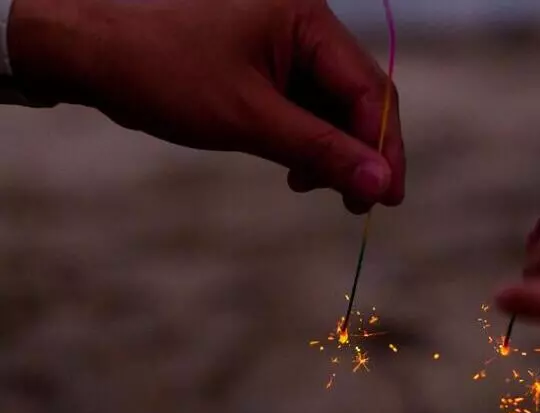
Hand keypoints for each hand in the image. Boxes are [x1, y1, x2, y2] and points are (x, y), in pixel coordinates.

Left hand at [8, 0, 403, 212]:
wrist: (91, 53)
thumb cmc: (163, 73)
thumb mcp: (249, 118)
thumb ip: (321, 150)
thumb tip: (379, 183)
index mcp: (307, 17)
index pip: (370, 90)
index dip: (384, 148)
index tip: (387, 199)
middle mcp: (304, 23)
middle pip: (357, 96)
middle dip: (359, 152)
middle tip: (358, 204)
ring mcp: (285, 42)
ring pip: (332, 106)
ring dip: (331, 151)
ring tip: (311, 187)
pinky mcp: (266, 61)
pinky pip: (304, 105)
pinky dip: (306, 140)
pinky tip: (294, 169)